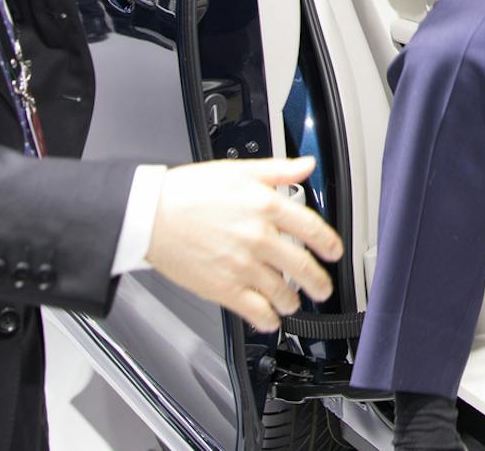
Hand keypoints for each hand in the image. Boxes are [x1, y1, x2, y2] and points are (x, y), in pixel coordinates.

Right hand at [147, 157, 342, 332]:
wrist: (150, 216)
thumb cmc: (188, 192)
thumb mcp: (238, 170)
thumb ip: (277, 170)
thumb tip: (306, 165)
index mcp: (265, 205)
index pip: (312, 229)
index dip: (329, 244)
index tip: (334, 252)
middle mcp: (258, 237)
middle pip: (302, 267)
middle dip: (318, 283)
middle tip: (322, 288)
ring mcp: (242, 265)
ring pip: (282, 292)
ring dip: (293, 301)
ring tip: (293, 302)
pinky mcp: (222, 288)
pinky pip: (256, 311)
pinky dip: (268, 319)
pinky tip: (270, 318)